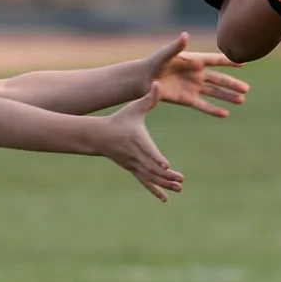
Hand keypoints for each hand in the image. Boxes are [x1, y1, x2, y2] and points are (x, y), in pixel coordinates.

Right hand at [98, 84, 183, 200]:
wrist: (100, 136)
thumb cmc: (120, 120)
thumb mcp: (134, 108)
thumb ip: (149, 98)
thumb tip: (158, 83)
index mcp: (138, 140)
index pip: (149, 151)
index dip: (157, 159)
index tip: (166, 166)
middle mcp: (136, 155)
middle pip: (152, 168)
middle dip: (166, 176)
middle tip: (180, 180)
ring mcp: (134, 164)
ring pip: (150, 177)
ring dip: (164, 184)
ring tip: (179, 188)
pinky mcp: (133, 169)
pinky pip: (145, 182)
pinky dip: (155, 190)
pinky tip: (165, 199)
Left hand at [140, 32, 248, 117]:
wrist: (143, 79)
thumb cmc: (154, 62)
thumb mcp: (165, 54)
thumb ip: (176, 46)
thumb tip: (185, 35)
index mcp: (195, 61)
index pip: (216, 61)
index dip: (230, 62)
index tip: (244, 63)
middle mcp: (197, 74)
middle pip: (219, 79)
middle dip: (233, 84)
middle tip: (246, 89)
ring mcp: (194, 87)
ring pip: (215, 93)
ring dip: (227, 97)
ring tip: (241, 100)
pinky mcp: (187, 99)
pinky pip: (203, 105)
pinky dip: (214, 110)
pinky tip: (225, 114)